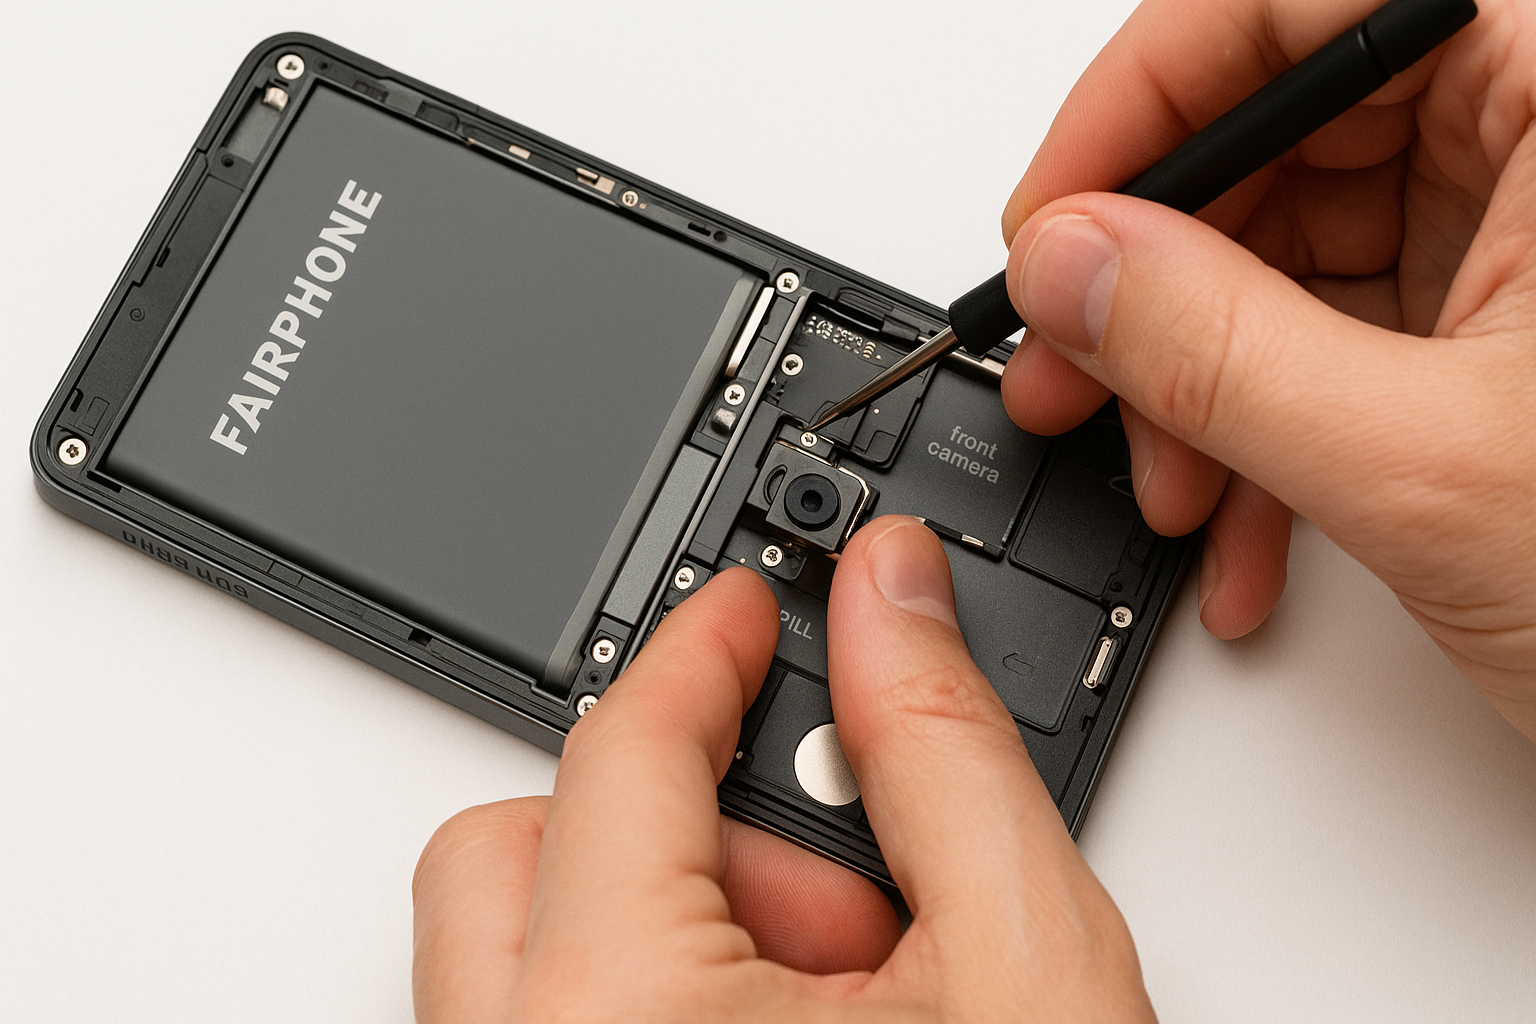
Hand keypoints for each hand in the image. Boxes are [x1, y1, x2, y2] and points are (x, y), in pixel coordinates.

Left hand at [412, 517, 1152, 1021]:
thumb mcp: (1029, 966)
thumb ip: (951, 754)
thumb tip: (897, 598)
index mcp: (621, 1023)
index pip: (618, 749)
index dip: (704, 645)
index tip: (749, 605)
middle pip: (509, 841)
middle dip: (662, 816)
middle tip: (820, 869)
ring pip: (518, 936)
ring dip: (664, 913)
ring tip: (835, 989)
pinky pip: (536, 1015)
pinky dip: (646, 985)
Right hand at [1000, 0, 1535, 738]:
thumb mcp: (1427, 465)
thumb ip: (1216, 348)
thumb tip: (1072, 264)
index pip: (1295, 8)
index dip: (1142, 104)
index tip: (1054, 214)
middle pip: (1277, 142)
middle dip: (1156, 285)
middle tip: (1075, 370)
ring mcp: (1526, 239)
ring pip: (1287, 258)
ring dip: (1199, 385)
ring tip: (1177, 489)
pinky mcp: (1503, 332)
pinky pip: (1329, 342)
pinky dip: (1262, 433)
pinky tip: (1247, 524)